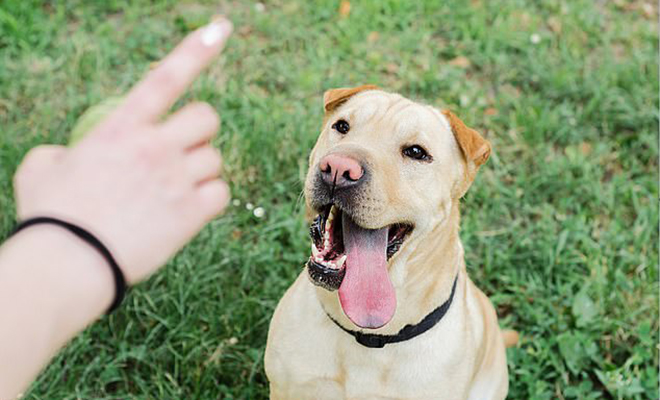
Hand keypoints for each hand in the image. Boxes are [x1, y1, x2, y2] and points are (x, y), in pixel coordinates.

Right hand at [12, 18, 232, 283]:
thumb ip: (62, 151)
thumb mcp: (42, 168)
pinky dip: (210, 198)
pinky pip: (222, 192)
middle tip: (182, 148)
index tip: (220, 27)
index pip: (165, 78)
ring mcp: (177, 179)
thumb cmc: (51, 215)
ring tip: (175, 189)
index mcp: (121, 127)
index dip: (197, 50)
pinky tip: (188, 210)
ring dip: (201, 169)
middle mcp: (155, 146)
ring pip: (214, 158)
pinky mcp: (192, 213)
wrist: (70, 263)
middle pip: (207, 118)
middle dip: (200, 129)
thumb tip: (66, 155)